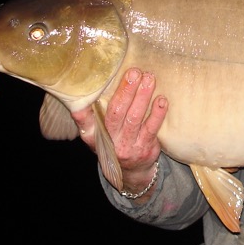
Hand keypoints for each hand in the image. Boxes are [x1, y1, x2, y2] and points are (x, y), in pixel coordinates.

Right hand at [71, 67, 166, 192]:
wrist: (132, 172)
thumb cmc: (114, 141)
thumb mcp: (99, 132)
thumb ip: (94, 114)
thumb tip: (98, 84)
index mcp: (93, 134)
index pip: (84, 121)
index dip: (81, 110)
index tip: (83, 95)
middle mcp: (109, 140)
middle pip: (116, 112)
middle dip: (126, 90)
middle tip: (134, 72)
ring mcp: (127, 146)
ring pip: (134, 117)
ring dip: (143, 96)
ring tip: (149, 79)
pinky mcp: (145, 149)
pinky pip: (151, 129)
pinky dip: (157, 113)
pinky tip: (161, 100)